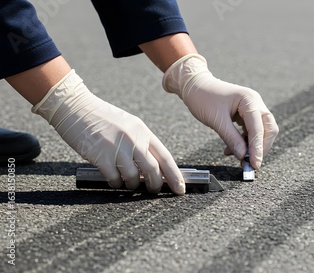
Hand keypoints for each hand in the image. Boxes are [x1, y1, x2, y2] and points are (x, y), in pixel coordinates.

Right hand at [32, 70, 184, 193]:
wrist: (75, 107)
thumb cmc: (100, 118)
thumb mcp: (127, 125)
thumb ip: (140, 142)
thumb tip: (152, 166)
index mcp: (143, 131)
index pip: (165, 157)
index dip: (175, 175)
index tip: (180, 188)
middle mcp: (133, 139)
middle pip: (153, 170)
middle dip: (155, 185)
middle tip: (153, 190)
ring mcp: (117, 148)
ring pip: (134, 177)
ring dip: (133, 185)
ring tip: (128, 182)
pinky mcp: (101, 156)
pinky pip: (115, 178)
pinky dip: (115, 183)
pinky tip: (113, 179)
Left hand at [163, 54, 278, 168]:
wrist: (195, 86)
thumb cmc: (203, 97)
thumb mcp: (216, 120)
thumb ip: (231, 138)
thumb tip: (242, 156)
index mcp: (249, 100)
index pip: (259, 128)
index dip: (258, 148)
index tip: (255, 164)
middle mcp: (255, 103)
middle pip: (268, 129)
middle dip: (261, 147)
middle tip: (251, 163)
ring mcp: (253, 108)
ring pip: (262, 131)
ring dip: (253, 146)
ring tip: (239, 157)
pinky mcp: (247, 114)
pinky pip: (253, 131)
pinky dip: (246, 142)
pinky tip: (234, 149)